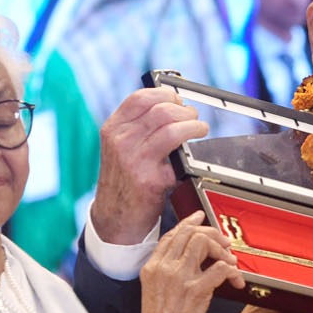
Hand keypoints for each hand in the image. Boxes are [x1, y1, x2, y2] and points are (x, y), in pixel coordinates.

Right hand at [94, 86, 208, 244]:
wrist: (115, 218)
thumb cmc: (123, 180)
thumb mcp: (119, 147)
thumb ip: (137, 126)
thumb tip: (172, 106)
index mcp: (113, 129)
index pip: (140, 98)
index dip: (165, 94)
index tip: (177, 100)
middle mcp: (121, 142)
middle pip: (161, 110)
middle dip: (185, 111)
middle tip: (193, 118)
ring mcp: (134, 161)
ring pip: (173, 129)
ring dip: (194, 127)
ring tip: (199, 130)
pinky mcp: (150, 181)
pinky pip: (178, 160)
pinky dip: (189, 158)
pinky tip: (190, 160)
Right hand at [135, 212, 242, 312]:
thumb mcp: (155, 292)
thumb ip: (167, 272)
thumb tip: (191, 259)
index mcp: (152, 268)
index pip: (172, 235)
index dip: (189, 223)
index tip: (201, 218)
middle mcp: (164, 268)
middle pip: (189, 233)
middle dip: (211, 233)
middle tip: (224, 243)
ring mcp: (179, 278)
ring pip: (203, 242)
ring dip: (222, 250)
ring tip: (230, 262)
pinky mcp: (195, 291)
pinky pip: (220, 268)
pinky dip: (232, 272)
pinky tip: (235, 281)